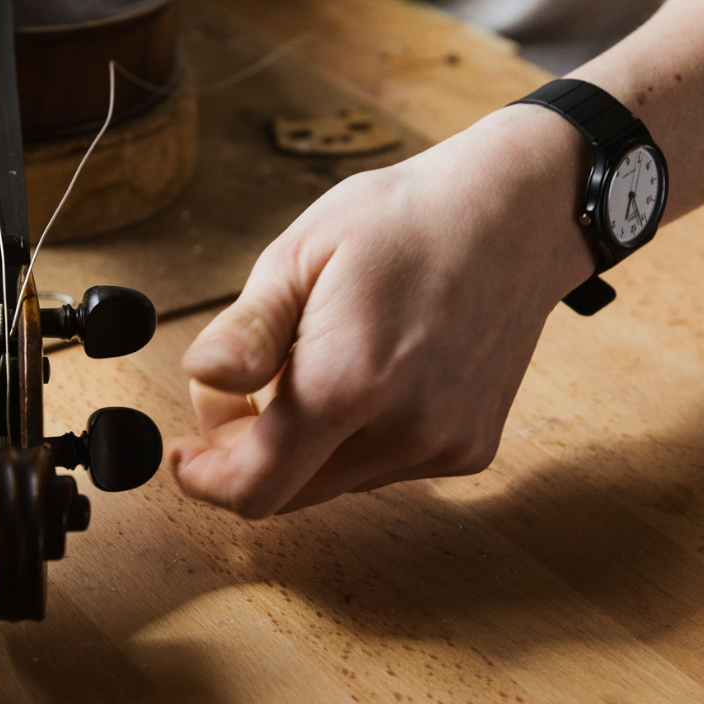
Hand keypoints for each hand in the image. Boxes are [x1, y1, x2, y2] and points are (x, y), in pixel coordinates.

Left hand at [170, 104, 595, 516]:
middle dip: (248, 451)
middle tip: (246, 383)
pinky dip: (354, 435)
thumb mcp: (303, 251)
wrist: (517, 212)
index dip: (206, 480)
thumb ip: (247, 329)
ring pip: (333, 480)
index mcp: (350, 380)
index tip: (185, 456)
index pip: (256, 486)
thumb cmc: (404, 217)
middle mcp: (405, 430)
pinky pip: (383, 467)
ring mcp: (445, 444)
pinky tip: (372, 370)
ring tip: (317, 356)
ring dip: (303, 441)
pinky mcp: (470, 448)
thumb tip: (201, 376)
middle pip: (290, 491)